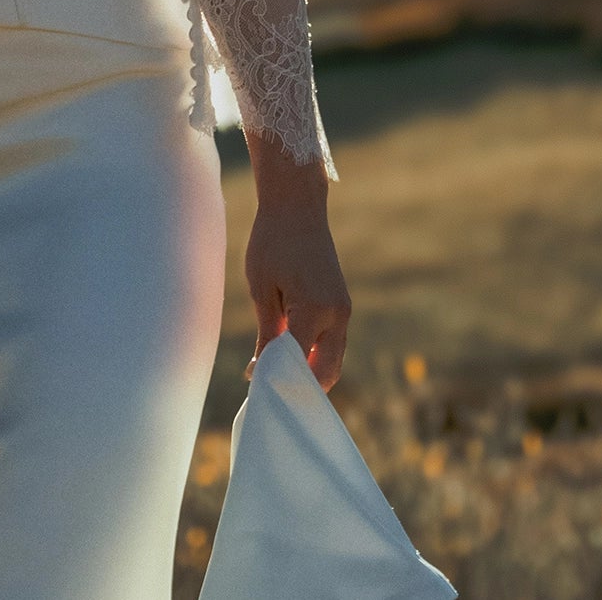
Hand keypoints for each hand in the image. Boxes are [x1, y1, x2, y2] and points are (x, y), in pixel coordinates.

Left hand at [241, 132, 348, 388]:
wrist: (296, 209)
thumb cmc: (271, 244)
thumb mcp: (261, 290)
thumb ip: (266, 334)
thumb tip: (258, 372)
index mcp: (314, 311)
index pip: (299, 363)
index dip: (278, 380)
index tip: (257, 392)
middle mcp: (337, 315)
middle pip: (326, 371)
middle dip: (301, 386)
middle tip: (271, 391)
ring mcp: (343, 310)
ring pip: (332, 358)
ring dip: (308, 370)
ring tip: (276, 374)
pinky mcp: (342, 304)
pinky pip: (332, 341)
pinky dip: (314, 352)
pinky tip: (287, 354)